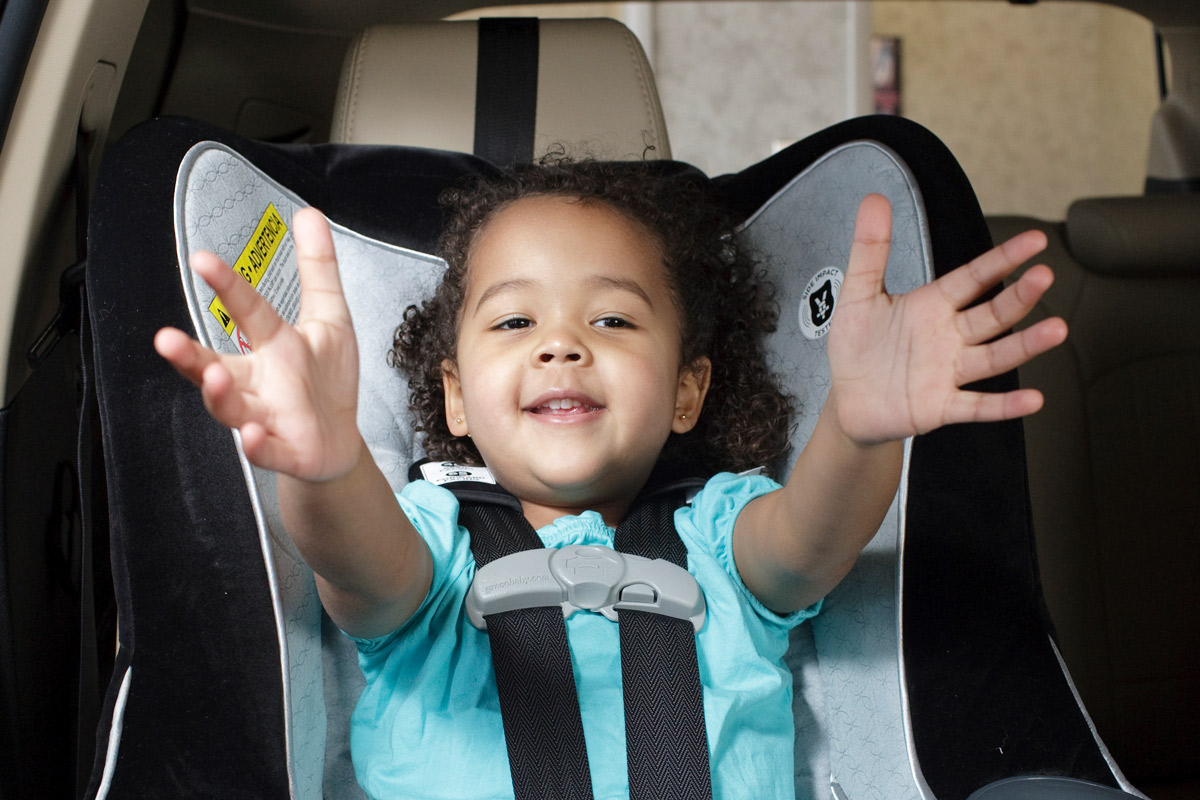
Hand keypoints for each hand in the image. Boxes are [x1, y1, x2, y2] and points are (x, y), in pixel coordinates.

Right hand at [154, 208, 361, 481]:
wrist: (337, 442)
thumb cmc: (325, 379)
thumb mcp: (330, 318)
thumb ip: (318, 269)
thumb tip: (308, 213)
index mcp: (270, 345)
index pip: (247, 311)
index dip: (226, 286)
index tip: (202, 258)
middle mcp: (258, 381)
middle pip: (216, 367)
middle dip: (190, 356)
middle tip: (165, 339)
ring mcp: (267, 418)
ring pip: (232, 409)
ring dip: (219, 396)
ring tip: (213, 377)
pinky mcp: (284, 451)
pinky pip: (265, 451)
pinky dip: (257, 446)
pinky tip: (252, 437)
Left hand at [826, 194, 1067, 445]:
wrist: (847, 400)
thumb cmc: (857, 347)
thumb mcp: (858, 294)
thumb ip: (870, 249)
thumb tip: (874, 198)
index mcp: (933, 306)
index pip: (975, 277)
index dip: (1003, 259)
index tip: (1035, 240)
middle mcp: (949, 337)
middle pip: (992, 315)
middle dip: (1019, 297)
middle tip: (1045, 276)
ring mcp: (949, 373)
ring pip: (994, 356)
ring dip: (1025, 345)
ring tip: (1056, 330)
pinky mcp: (940, 407)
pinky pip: (977, 406)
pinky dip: (1003, 405)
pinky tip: (1033, 400)